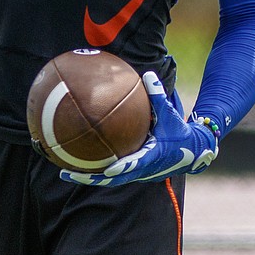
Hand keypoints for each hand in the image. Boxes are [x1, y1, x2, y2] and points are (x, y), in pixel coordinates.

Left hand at [60, 71, 218, 187]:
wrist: (190, 151)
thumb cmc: (178, 130)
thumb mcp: (170, 113)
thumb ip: (158, 96)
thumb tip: (148, 74)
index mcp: (152, 157)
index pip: (135, 165)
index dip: (121, 168)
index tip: (106, 169)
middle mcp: (141, 170)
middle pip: (113, 179)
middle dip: (91, 178)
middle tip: (70, 174)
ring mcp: (136, 174)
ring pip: (108, 179)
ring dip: (87, 177)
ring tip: (63, 173)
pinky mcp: (132, 173)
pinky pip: (110, 173)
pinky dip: (94, 170)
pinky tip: (76, 163)